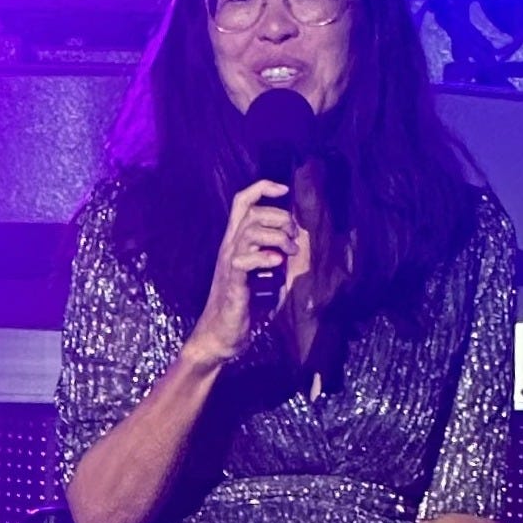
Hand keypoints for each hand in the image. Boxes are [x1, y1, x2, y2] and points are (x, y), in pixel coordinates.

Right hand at [188, 179, 311, 369]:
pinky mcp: (232, 284)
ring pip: (249, 232)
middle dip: (279, 216)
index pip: (243, 201)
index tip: (285, 189)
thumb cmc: (247, 306)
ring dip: (277, 237)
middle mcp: (230, 246)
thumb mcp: (268, 274)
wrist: (222, 334)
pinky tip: (278, 264)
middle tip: (295, 236)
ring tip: (291, 252)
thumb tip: (300, 240)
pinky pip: (243, 261)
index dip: (262, 188)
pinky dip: (264, 258)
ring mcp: (229, 264)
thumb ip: (278, 254)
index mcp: (237, 241)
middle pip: (251, 212)